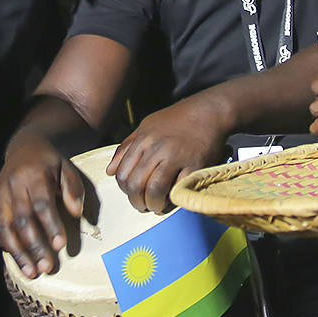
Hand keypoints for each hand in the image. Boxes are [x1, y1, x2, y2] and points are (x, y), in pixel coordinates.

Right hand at [0, 132, 88, 277]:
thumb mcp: (67, 168)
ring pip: (3, 227)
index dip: (50, 226)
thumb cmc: (50, 163)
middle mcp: (11, 186)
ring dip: (16, 252)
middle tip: (47, 267)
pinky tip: (10, 254)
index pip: (41, 204)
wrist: (25, 148)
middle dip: (34, 246)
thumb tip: (76, 213)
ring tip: (30, 272)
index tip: (60, 245)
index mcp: (33, 175)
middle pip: (21, 219)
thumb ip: (73, 188)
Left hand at [106, 95, 231, 213]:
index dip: (125, 190)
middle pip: (136, 184)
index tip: (132, 193)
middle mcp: (156, 149)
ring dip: (153, 203)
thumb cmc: (175, 120)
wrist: (207, 112)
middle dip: (136, 201)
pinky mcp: (194, 166)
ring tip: (156, 205)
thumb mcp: (146, 127)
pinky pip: (178, 189)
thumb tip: (110, 171)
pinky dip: (172, 199)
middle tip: (142, 204)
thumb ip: (127, 148)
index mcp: (142, 140)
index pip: (123, 174)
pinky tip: (171, 199)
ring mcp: (175, 157)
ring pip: (154, 189)